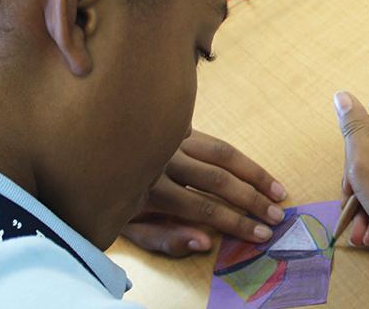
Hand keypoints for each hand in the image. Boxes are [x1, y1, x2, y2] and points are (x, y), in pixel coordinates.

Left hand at [120, 131, 287, 255]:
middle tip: (278, 216)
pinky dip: (236, 156)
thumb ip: (166, 239)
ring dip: (254, 173)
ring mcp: (171, 137)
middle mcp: (163, 158)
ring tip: (278, 191)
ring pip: (222, 152)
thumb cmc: (111, 200)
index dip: (236, 223)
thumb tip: (205, 243)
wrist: (90, 157)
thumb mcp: (130, 229)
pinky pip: (213, 140)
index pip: (203, 208)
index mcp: (149, 188)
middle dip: (252, 200)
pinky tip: (255, 171)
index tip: (261, 234)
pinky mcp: (177, 125)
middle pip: (218, 180)